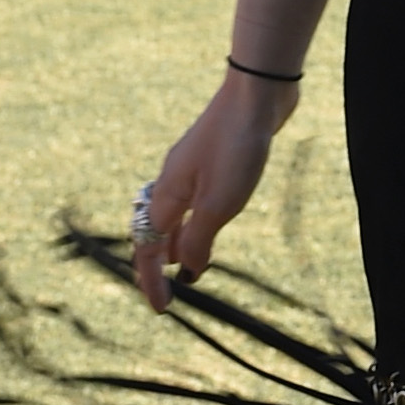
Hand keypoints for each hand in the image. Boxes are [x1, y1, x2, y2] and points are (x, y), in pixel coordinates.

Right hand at [132, 65, 298, 308]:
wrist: (255, 95)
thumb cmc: (236, 148)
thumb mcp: (219, 203)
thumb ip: (198, 239)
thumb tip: (187, 272)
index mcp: (167, 195)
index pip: (148, 247)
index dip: (151, 280)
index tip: (162, 308)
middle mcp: (170, 182)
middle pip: (153, 231)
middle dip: (154, 264)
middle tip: (163, 292)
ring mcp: (189, 168)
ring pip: (171, 215)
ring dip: (172, 243)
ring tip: (181, 267)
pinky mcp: (210, 159)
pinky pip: (189, 201)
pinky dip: (189, 222)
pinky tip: (205, 225)